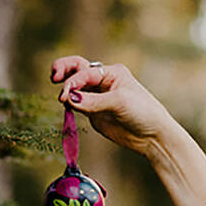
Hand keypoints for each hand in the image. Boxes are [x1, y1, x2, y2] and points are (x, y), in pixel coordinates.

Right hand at [49, 55, 205, 205]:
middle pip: (75, 69)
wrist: (152, 136)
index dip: (73, 82)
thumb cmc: (143, 112)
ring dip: (65, 90)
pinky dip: (69, 105)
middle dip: (62, 70)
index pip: (84, 72)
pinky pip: (75, 105)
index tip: (65, 95)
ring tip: (63, 99)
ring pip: (73, 87)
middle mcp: (102, 82)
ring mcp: (96, 97)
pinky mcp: (93, 113)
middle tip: (53, 77)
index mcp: (111, 72)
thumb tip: (68, 99)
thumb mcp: (119, 102)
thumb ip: (93, 101)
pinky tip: (68, 109)